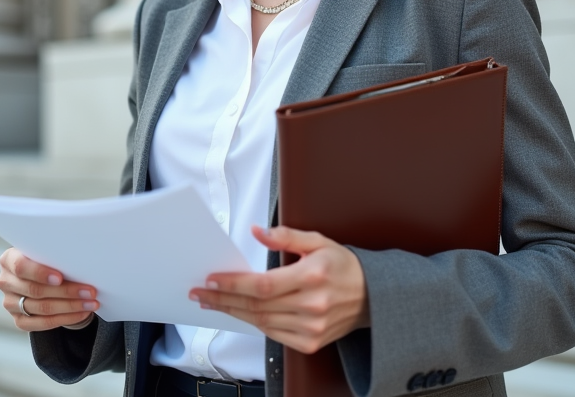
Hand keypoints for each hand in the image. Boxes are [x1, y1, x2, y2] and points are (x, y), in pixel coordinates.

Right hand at [0, 248, 98, 330]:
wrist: (41, 276)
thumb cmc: (48, 259)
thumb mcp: (47, 252)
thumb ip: (54, 255)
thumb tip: (81, 263)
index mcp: (9, 259)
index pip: (21, 267)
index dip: (40, 273)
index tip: (60, 277)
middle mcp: (6, 282)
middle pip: (35, 290)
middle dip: (66, 291)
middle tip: (90, 291)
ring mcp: (10, 303)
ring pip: (42, 308)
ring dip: (71, 306)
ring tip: (91, 303)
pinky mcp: (19, 320)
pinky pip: (43, 324)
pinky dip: (65, 319)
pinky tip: (82, 313)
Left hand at [189, 225, 369, 353]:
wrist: (373, 297)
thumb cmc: (343, 267)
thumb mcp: (319, 242)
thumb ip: (286, 236)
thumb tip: (258, 232)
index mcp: (314, 276)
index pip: (263, 285)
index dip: (234, 283)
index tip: (212, 279)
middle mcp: (313, 305)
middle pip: (257, 305)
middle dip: (224, 298)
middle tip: (201, 292)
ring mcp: (312, 328)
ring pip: (261, 321)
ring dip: (233, 312)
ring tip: (212, 302)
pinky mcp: (310, 342)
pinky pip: (273, 334)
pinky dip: (254, 323)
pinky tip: (240, 313)